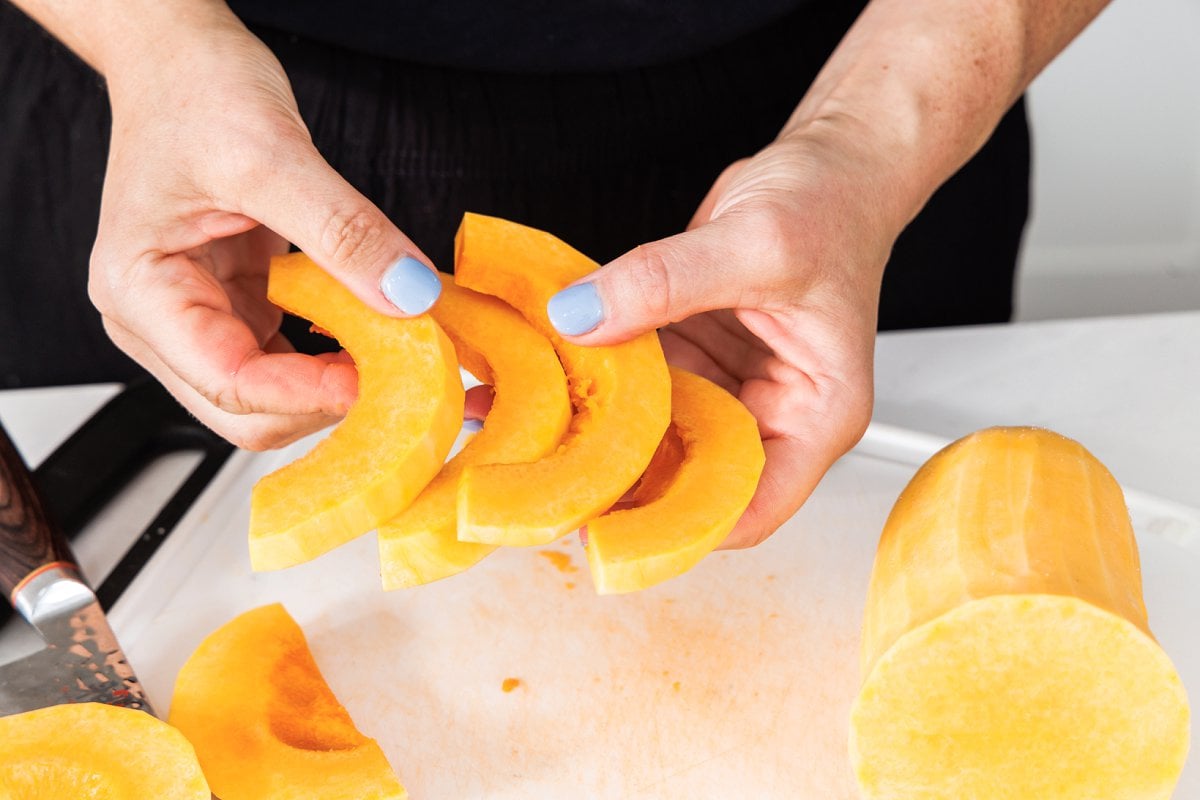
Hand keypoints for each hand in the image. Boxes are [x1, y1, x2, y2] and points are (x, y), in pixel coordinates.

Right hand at [88, 12, 439, 449]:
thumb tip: (409, 295)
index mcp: (140, 292)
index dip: (310, 394)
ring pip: (271, 396)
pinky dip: (334, 356)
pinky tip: (372, 331)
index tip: (381, 379)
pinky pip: (288, 359)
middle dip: (324, 403)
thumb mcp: (273, 154)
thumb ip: (344, 231)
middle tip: (399, 374)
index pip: (229, 381)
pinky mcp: (233, 307)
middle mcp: (157, 321)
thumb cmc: (194, 92)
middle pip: (246, 411)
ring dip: (334, 385)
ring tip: (394, 351)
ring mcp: (196, 318)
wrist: (180, 60)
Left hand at [549, 129, 901, 547]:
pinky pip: (633, 380)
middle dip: (616, 482)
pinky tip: (537, 374)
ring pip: (649, 432)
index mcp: (814, 416)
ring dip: (589, 431)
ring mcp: (723, 385)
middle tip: (542, 479)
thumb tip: (580, 315)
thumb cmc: (832, 207)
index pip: (751, 506)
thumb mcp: (756, 244)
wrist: (828, 163)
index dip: (679, 528)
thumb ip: (665, 281)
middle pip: (687, 477)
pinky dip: (589, 378)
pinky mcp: (688, 352)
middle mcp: (768, 412)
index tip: (605, 527)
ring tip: (520, 430)